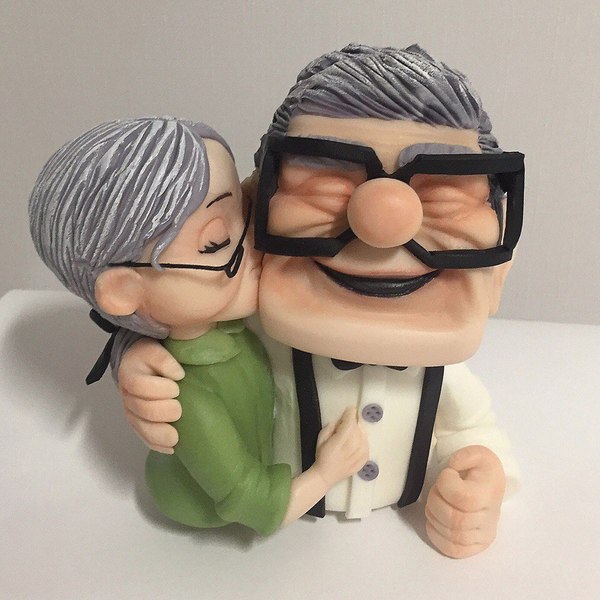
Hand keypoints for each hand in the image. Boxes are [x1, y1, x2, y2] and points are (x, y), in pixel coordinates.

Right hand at [118, 338, 183, 453]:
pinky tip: (171, 448)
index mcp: (130, 374)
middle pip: (141, 409)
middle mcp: (127, 395)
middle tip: (178, 409)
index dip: (159, 388)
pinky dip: (157, 444)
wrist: (137, 365)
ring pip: (140, 427)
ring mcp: (130, 411)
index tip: (177, 385)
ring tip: (176, 437)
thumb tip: (177, 374)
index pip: (139, 385)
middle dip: (163, 411)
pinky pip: (143, 437)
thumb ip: (165, 359)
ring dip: (159, 433)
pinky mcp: (137, 423)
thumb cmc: (152, 358)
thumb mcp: (156, 351)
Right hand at [314, 407, 368, 487]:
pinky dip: (362, 440)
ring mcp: (361, 454)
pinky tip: (355, 443)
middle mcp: (353, 446)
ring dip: (358, 431)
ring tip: (350, 436)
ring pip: (364, 434)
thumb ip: (333, 425)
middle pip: (358, 426)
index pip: (351, 421)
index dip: (350, 413)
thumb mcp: (322, 436)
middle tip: (345, 426)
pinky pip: (367, 443)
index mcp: (340, 440)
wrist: (326, 475)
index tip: (349, 410)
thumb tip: (344, 418)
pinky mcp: (365, 459)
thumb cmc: (322, 455)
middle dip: (353, 422)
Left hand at [425, 445, 505, 558]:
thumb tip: (454, 466)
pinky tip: (435, 520)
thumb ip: (465, 455)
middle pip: (455, 520)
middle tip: (437, 490)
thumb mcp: (477, 453)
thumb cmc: (480, 470)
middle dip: (436, 501)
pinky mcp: (476, 546)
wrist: (488, 486)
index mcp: (491, 493)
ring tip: (436, 502)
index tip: (447, 474)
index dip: (446, 485)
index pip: (463, 498)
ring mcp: (484, 535)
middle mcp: (491, 518)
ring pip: (452, 535)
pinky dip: (437, 535)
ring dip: (434, 516)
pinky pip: (452, 550)